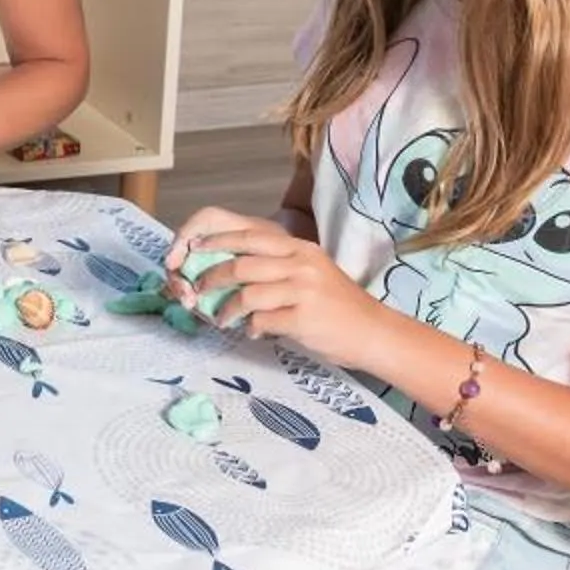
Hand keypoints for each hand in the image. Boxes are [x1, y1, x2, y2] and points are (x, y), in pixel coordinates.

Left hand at [162, 207, 396, 366]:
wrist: (374, 332)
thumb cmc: (338, 305)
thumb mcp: (311, 272)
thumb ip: (278, 266)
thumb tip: (231, 269)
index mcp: (300, 248)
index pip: (249, 236)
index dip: (217, 242)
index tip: (195, 250)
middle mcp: (301, 264)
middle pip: (241, 265)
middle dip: (212, 278)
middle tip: (198, 290)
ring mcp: (302, 290)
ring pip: (246, 295)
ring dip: (226, 310)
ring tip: (223, 320)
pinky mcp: (303, 318)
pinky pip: (261, 321)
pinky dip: (250, 329)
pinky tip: (253, 333)